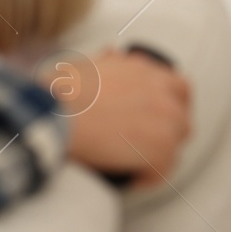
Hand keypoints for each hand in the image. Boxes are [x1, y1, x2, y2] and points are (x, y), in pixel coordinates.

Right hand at [54, 48, 191, 186]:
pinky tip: (124, 175)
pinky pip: (161, 172)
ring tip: (126, 163)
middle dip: (162, 134)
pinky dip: (144, 177)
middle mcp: (161, 93)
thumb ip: (107, 62)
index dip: (167, 104)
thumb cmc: (56, 93)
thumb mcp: (83, 64)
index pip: (178, 88)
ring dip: (153, 157)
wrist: (50, 115)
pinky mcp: (161, 150)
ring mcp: (166, 122)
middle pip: (180, 121)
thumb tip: (113, 54)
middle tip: (136, 146)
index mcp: (144, 70)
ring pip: (172, 148)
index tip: (153, 117)